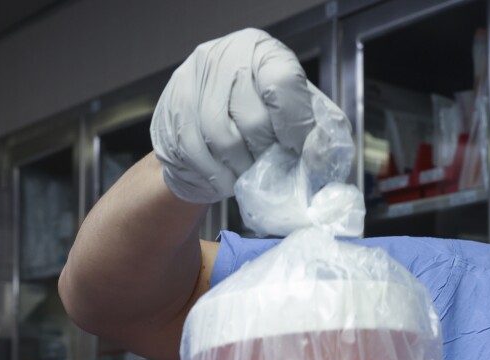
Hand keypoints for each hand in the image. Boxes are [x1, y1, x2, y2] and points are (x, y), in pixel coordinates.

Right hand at [151, 29, 323, 203]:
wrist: (210, 121)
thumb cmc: (259, 114)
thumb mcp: (295, 111)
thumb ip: (314, 129)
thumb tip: (318, 158)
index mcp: (262, 50)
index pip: (282, 82)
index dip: (294, 124)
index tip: (296, 149)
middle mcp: (224, 58)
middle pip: (252, 118)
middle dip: (265, 153)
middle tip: (271, 167)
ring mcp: (192, 81)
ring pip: (221, 139)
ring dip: (240, 168)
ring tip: (249, 176)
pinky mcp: (170, 108)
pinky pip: (195, 152)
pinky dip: (216, 175)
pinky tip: (226, 179)